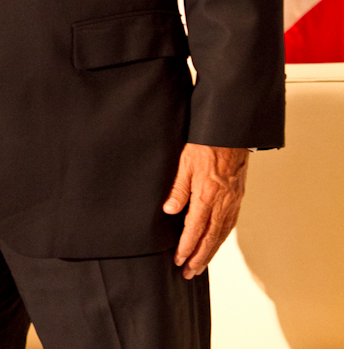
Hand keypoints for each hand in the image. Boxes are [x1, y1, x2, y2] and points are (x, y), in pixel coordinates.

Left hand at [163, 142, 248, 278]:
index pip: (195, 229)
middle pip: (210, 239)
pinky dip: (221, 239)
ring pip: (221, 235)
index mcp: (207, 196)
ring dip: (210, 253)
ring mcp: (232, 202)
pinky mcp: (237, 198)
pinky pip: (230, 225)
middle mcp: (222, 203)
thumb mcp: (186, 163)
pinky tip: (215, 244)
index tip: (178, 260)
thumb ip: (178, 189)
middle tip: (188, 273)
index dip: (186, 247)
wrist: (231, 134)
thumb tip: (169, 211)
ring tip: (199, 265)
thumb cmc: (206, 145)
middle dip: (198, 258)